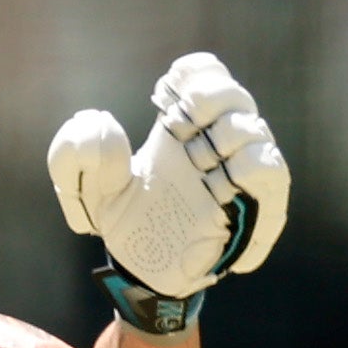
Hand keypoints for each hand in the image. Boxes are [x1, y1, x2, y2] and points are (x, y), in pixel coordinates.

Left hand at [47, 52, 291, 303]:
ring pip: (258, 136)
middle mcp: (214, 145)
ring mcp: (236, 177)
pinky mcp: (253, 212)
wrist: (141, 274)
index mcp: (181, 128)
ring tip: (203, 164)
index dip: (192, 73)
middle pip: (235, 98)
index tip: (163, 94)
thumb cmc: (123, 223)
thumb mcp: (83, 189)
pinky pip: (273, 186)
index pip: (206, 75)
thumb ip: (74, 154)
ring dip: (233, 140)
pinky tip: (219, 198)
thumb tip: (103, 120)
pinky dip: (255, 183)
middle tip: (179, 126)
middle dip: (211, 100)